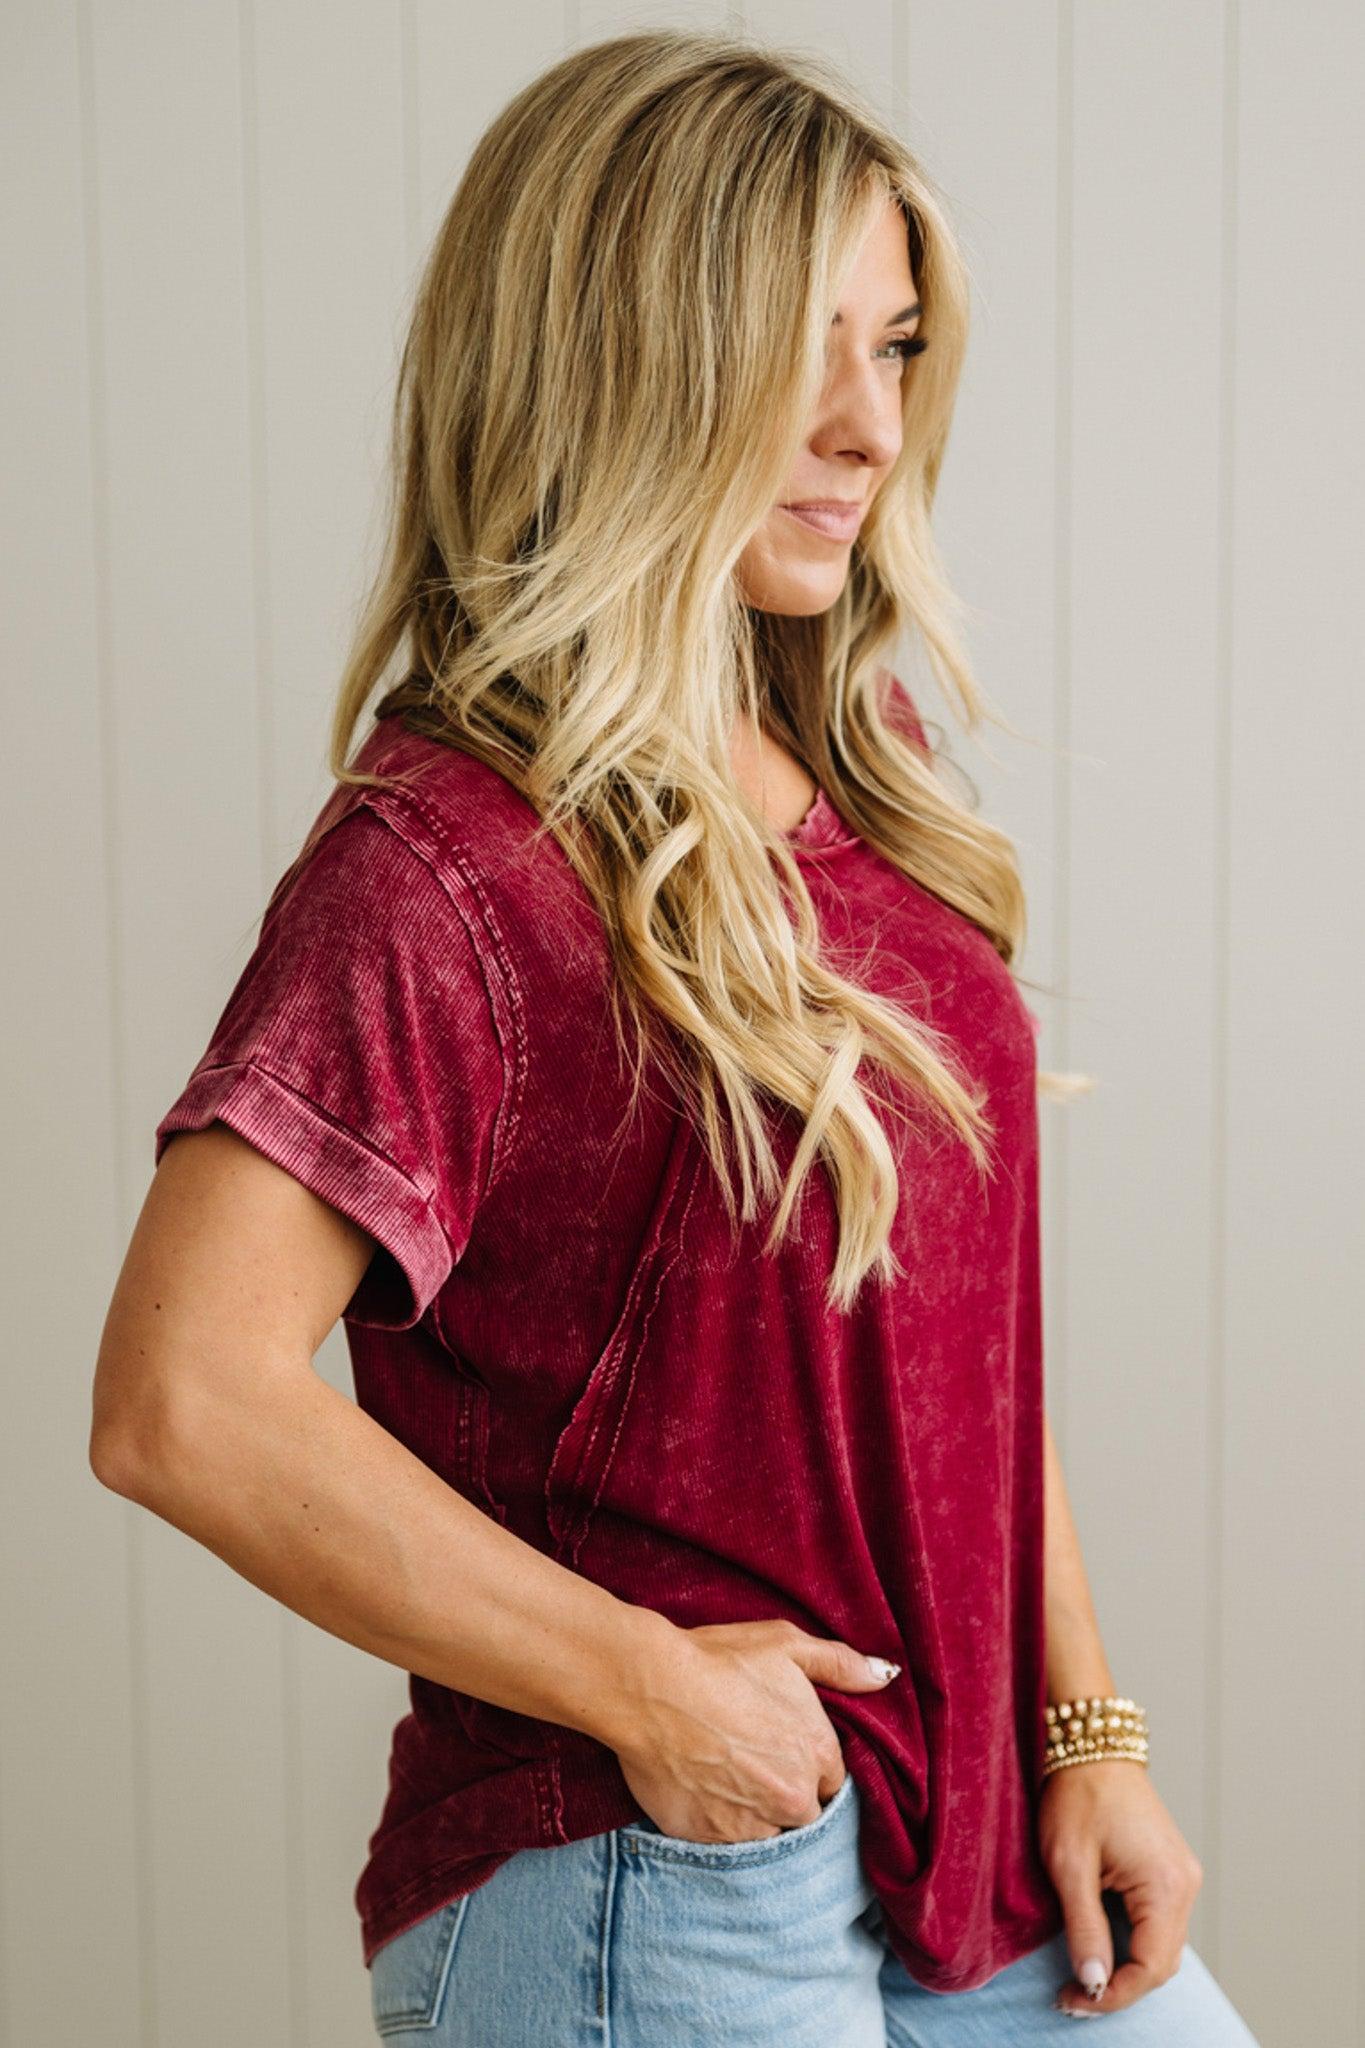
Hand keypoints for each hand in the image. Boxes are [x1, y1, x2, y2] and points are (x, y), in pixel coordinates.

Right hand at [609, 1616, 900, 1843]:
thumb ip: (841, 1663)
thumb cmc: (718, 1660)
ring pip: (767, 1832)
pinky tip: (701, 1791)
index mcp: (819, 1751)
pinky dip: (718, 1825)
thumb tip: (886, 1675)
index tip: (778, 1747)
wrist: (651, 1688)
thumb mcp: (785, 1644)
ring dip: (752, 1814)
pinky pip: (727, 1845)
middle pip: (802, 1811)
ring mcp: (754, 1824)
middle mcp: (795, 1796)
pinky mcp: (713, 1841)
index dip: (805, 1763)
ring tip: (721, 1777)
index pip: (830, 1778)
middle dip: (782, 1793)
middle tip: (747, 1761)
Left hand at [1038, 1760, 1203, 2015]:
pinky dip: (1132, 1941)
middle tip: (1072, 1995)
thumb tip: (1093, 1983)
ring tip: (1082, 1974)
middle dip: (1120, 1986)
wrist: (1091, 1744)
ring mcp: (1180, 1876)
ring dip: (1126, 1966)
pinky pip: (1157, 1923)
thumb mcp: (1069, 1864)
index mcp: (1166, 1885)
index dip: (1113, 1994)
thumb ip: (1084, 1927)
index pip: (1150, 1967)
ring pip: (1161, 1946)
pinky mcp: (1169, 1870)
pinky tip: (1100, 1943)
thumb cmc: (1078, 1795)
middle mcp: (1184, 1884)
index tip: (1073, 2001)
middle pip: (1160, 1962)